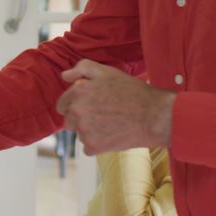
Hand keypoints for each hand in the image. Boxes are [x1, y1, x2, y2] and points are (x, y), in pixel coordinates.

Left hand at [56, 60, 175, 155]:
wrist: (154, 117)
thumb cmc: (132, 92)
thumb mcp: (107, 72)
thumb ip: (82, 69)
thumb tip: (65, 76)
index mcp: (78, 92)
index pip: (62, 104)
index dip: (75, 104)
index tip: (90, 106)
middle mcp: (77, 111)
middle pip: (69, 120)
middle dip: (81, 118)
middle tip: (102, 115)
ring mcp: (84, 130)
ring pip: (79, 133)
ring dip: (89, 131)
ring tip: (110, 123)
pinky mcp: (93, 146)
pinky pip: (88, 147)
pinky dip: (98, 143)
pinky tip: (112, 134)